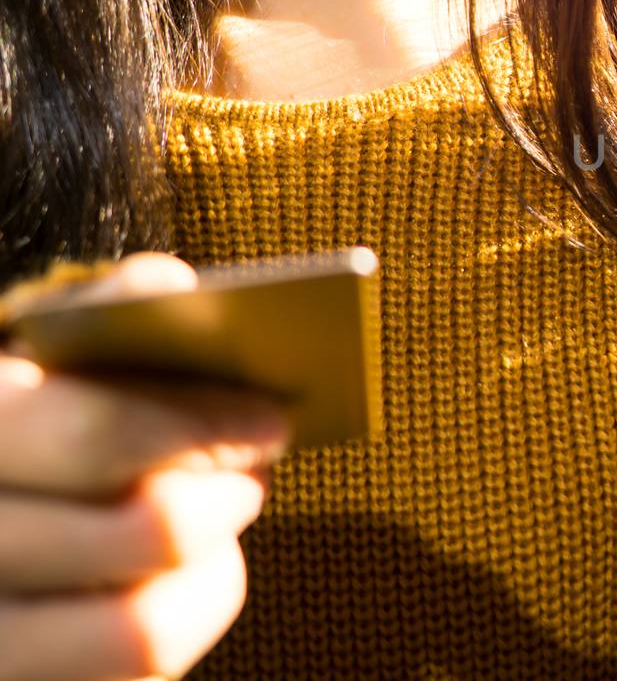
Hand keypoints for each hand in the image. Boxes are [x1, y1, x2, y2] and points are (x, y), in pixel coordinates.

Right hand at [0, 252, 290, 680]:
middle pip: (147, 531)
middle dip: (230, 491)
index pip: (98, 433)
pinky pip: (136, 670)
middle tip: (256, 467)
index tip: (271, 416)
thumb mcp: (41, 360)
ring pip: (142, 625)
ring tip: (225, 509)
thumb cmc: (32, 420)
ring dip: (213, 561)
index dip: (207, 424)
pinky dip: (188, 613)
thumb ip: (100, 315)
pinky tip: (187, 569)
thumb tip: (171, 286)